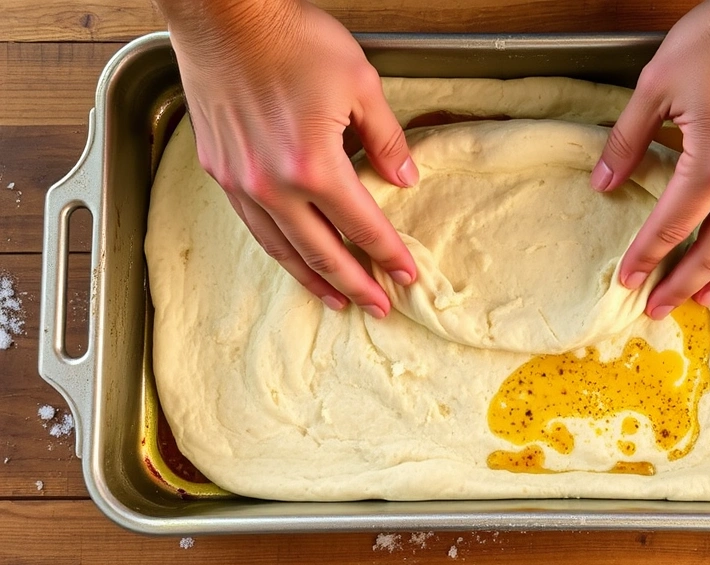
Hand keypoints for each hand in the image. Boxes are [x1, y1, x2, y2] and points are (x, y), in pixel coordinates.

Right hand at [159, 0, 417, 317]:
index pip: (362, 226)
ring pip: (282, 248)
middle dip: (355, 284)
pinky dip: (278, 249)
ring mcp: (241, 182)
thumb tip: (405, 178)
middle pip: (322, 252)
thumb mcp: (361, 83)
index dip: (388, 255)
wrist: (223, 15)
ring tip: (336, 299)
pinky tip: (292, 257)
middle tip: (377, 306)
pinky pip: (253, 225)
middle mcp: (273, 185)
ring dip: (312, 278)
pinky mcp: (220, 171)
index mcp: (314, 165)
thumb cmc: (288, 38)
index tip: (405, 276)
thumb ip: (387, 138)